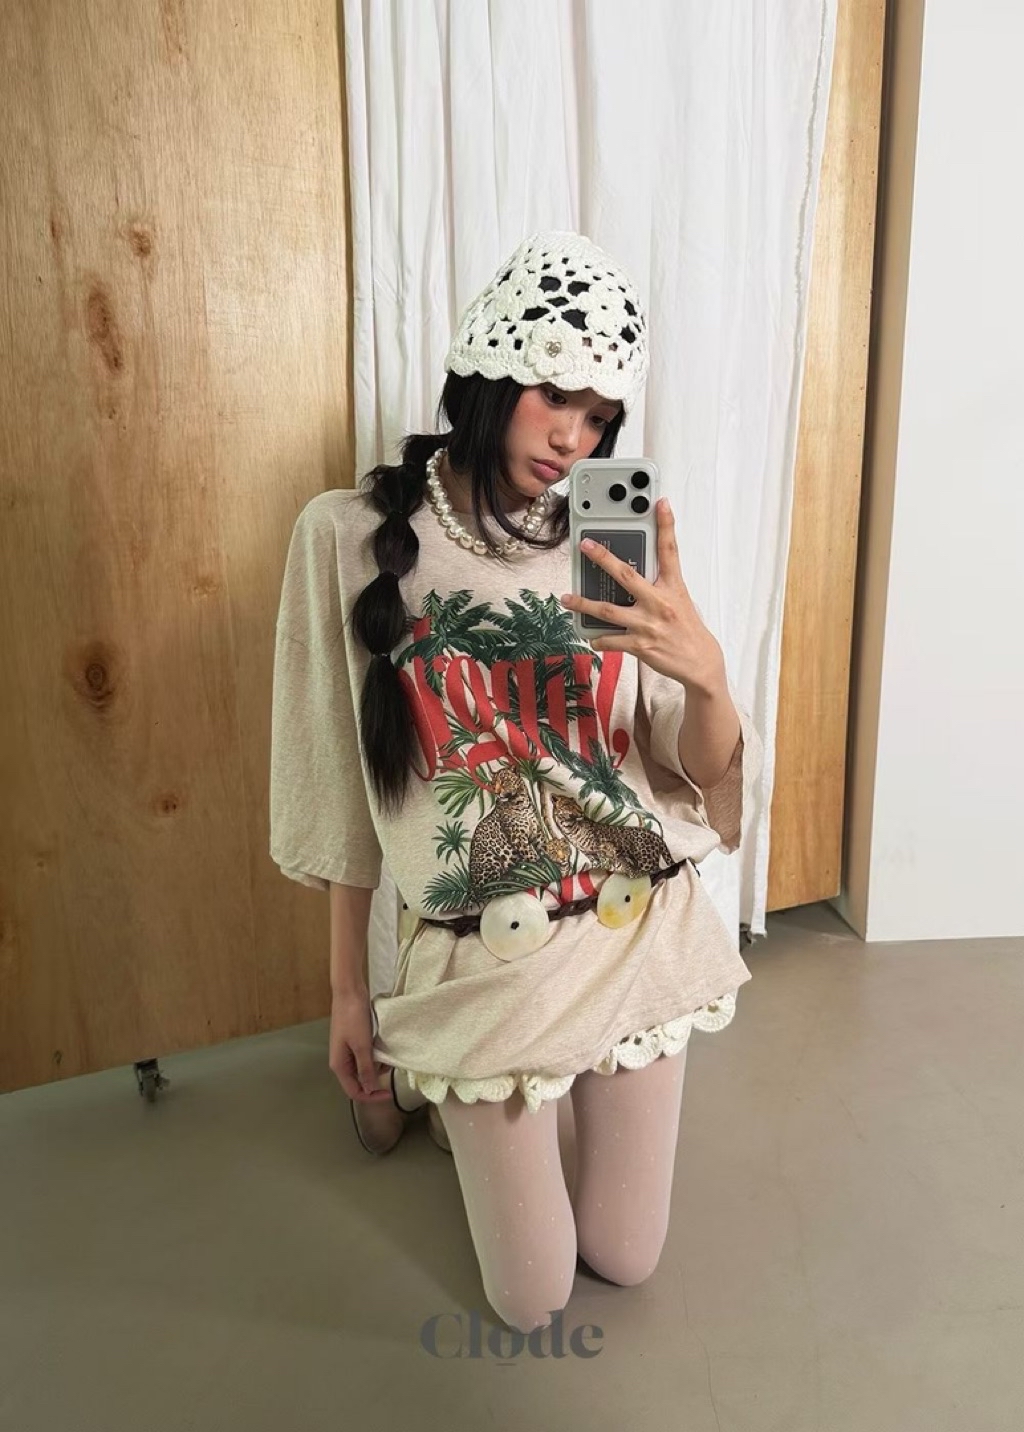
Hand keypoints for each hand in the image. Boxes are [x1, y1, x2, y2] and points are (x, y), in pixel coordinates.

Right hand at [329, 989, 393, 1103]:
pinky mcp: (353, 1042)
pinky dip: (375, 1056)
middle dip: (375, 1079)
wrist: (349, 992)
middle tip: (389, 1068)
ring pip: (363, 1069)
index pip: (355, 1092)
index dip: (371, 1096)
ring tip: (387, 1055)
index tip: (388, 1093)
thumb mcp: (362, 1046)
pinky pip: (365, 1057)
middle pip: (359, 1082)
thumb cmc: (353, 1018)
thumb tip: (369, 1090)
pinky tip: (382, 1047)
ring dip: (376, 1067)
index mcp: (339, 1065)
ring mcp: (347, 1051)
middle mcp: (341, 1061)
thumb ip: (365, 1069)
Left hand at [560, 498, 725, 693]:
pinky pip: (612, 640)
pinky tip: (591, 637)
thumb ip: (659, 584)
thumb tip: (632, 574)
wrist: (700, 663)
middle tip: (585, 545)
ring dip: (584, 604)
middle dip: (603, 558)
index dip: (666, 525)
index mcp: (673, 587)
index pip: (670, 551)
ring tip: (567, 598)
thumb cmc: (687, 629)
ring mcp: (649, 624)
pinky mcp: (641, 645)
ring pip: (609, 611)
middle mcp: (660, 603)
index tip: (660, 503)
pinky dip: (599, 639)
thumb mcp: (680, 600)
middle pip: (627, 575)